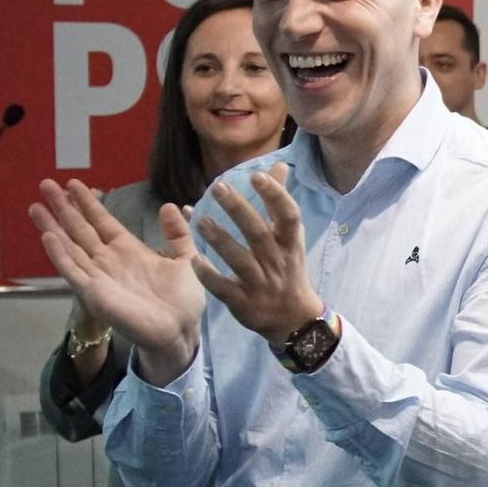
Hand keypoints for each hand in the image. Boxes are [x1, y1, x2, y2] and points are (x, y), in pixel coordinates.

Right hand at [30, 179, 204, 383]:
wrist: (180, 330)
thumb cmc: (184, 299)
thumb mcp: (186, 258)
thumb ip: (178, 233)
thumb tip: (170, 205)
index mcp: (128, 250)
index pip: (102, 221)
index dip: (88, 203)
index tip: (74, 184)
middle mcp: (108, 260)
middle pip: (80, 229)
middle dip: (63, 207)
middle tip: (45, 184)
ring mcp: (98, 276)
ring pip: (70, 246)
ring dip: (52, 226)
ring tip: (36, 206)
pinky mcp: (94, 293)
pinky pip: (72, 270)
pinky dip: (59, 254)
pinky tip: (48, 236)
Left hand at [188, 166, 325, 344]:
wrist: (294, 319)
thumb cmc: (288, 270)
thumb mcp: (290, 238)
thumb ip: (279, 203)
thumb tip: (279, 166)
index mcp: (289, 243)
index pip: (288, 216)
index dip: (275, 195)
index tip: (256, 176)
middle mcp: (276, 261)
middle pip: (258, 233)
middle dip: (239, 209)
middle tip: (218, 187)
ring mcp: (260, 283)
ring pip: (240, 260)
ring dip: (220, 240)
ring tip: (200, 221)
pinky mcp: (244, 302)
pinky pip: (224, 288)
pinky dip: (209, 275)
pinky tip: (193, 261)